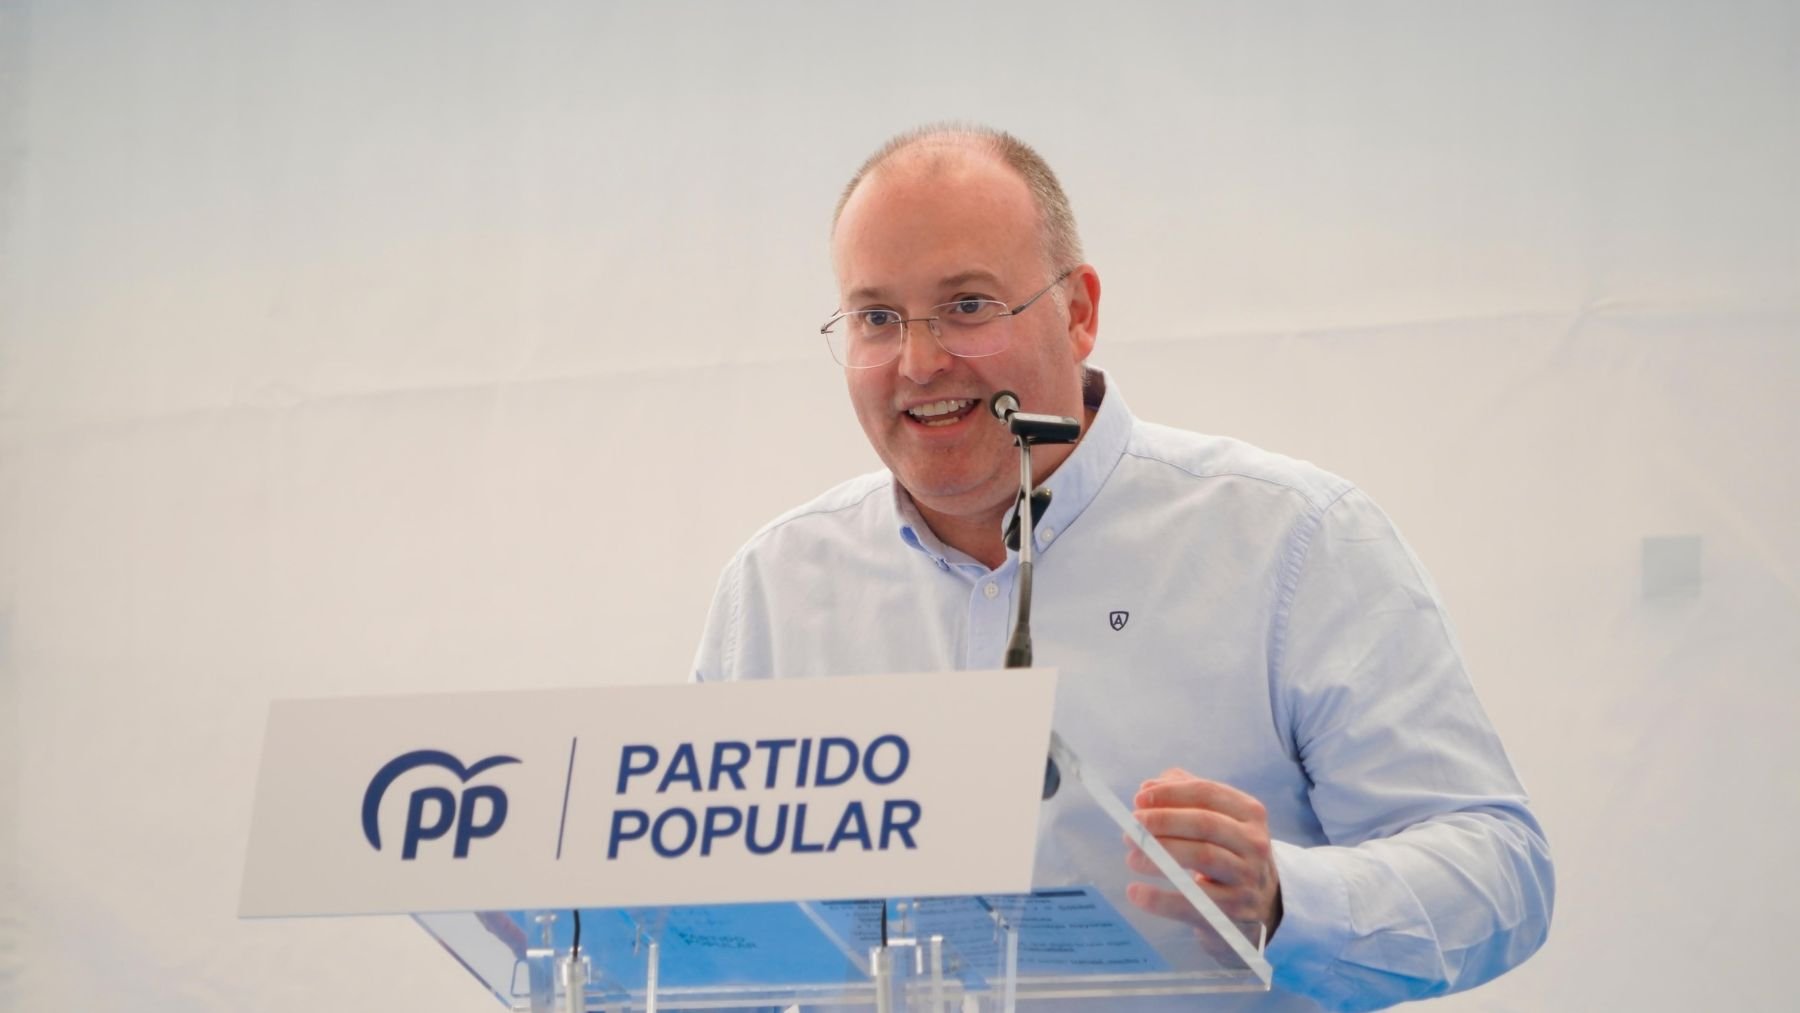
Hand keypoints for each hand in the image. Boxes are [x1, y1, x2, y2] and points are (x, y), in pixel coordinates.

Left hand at [1124, 768, 1282, 935]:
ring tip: (1131, 858)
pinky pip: (1192, 901)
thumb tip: (1148, 788)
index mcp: (1249, 813)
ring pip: (1201, 856)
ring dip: (1159, 854)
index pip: (1207, 793)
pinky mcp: (1234, 911)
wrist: (1262, 904)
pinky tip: (1135, 892)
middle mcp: (1254, 842)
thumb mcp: (1219, 820)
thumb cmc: (1228, 853)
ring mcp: (1247, 877)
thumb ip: (1184, 797)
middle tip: (1132, 828)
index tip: (1139, 799)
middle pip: (1204, 824)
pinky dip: (1159, 898)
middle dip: (1163, 822)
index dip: (1171, 794)